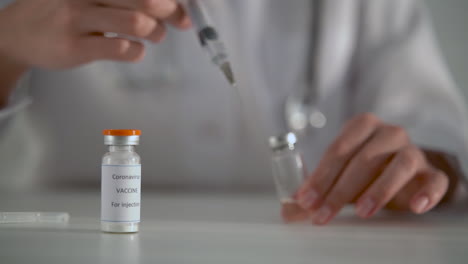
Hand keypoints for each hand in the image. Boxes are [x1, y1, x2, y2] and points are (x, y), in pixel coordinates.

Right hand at [0, 0, 190, 68]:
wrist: (17, 33)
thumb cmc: (61, 11)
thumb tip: (163, 2)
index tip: (183, 4)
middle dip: (170, 11)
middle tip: (180, 21)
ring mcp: (78, 19)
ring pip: (135, 22)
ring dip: (155, 32)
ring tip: (155, 36)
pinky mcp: (75, 47)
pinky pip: (120, 48)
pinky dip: (137, 51)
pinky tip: (135, 50)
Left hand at [297, 113, 449, 224]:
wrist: (404, 169)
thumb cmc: (365, 168)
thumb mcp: (339, 176)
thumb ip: (315, 190)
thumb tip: (288, 210)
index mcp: (362, 126)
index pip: (338, 149)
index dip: (320, 176)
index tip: (306, 200)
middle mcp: (389, 133)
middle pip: (365, 158)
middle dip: (340, 189)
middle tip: (324, 213)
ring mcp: (413, 151)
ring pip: (400, 165)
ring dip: (380, 189)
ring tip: (362, 212)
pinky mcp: (432, 172)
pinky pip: (435, 180)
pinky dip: (427, 193)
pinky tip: (414, 207)